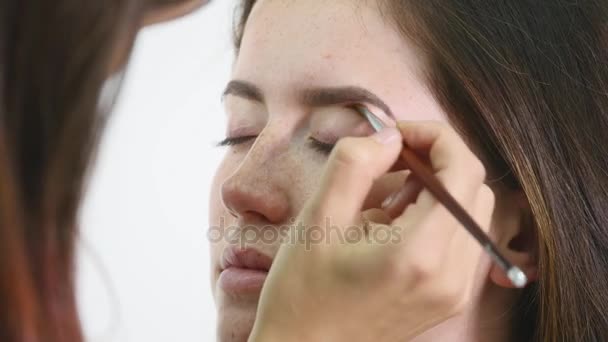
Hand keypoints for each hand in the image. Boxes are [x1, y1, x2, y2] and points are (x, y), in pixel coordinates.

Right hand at [248, 122, 494, 341]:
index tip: (395, 135)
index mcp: (421, 254)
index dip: (435, 137)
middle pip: (473, 188)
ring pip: (471, 212)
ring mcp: (455, 291)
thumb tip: (389, 136)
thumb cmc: (302, 292)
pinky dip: (436, 216)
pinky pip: (461, 238)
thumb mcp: (317, 220)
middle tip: (388, 162)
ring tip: (386, 199)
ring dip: (435, 188)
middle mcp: (452, 276)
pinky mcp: (449, 297)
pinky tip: (394, 224)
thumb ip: (354, 165)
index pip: (463, 171)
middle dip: (435, 160)